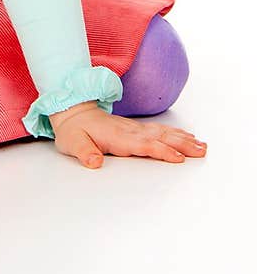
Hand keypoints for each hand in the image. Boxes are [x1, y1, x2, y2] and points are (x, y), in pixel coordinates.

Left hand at [48, 100, 207, 168]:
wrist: (72, 110)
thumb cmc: (73, 130)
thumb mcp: (73, 143)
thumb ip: (85, 152)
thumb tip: (94, 162)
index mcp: (117, 137)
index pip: (143, 145)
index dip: (161, 151)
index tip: (178, 158)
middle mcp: (130, 131)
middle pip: (160, 138)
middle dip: (182, 145)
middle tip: (201, 151)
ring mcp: (135, 129)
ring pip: (163, 133)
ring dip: (183, 139)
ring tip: (202, 146)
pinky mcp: (136, 129)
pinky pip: (160, 131)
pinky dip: (176, 134)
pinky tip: (188, 137)